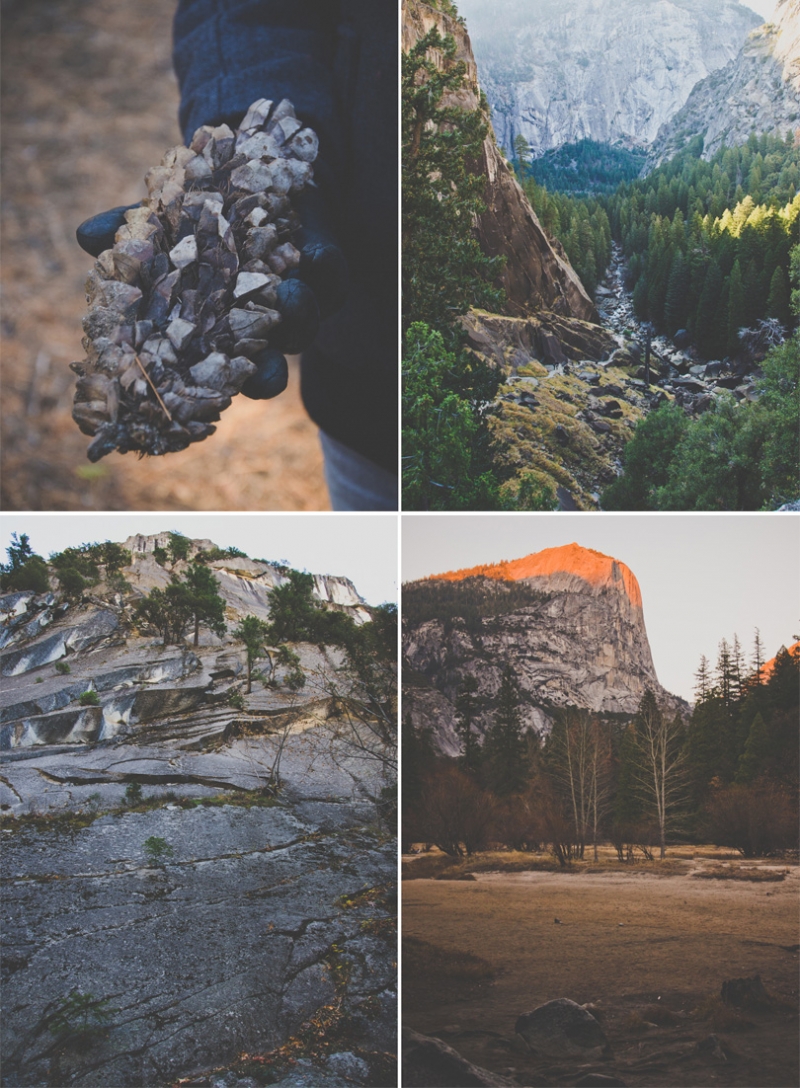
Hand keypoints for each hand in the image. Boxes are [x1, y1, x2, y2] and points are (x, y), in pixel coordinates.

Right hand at [75, 192, 347, 400]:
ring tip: (285, 291)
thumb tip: (86, 236)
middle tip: (257, 367)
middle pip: (268, 370)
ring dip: (294, 314)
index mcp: (216, 336)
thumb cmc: (202, 211)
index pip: (217, 379)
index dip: (210, 392)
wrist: (261, 168)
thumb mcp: (163, 219)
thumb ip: (132, 232)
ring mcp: (297, 301)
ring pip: (302, 326)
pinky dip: (320, 267)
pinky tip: (309, 255)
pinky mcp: (326, 267)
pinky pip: (331, 278)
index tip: (203, 399)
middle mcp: (258, 330)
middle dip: (264, 373)